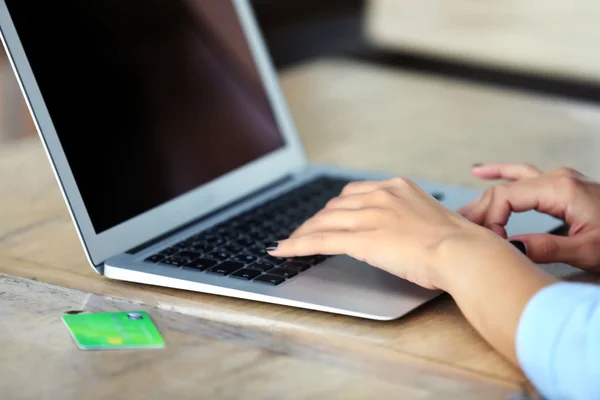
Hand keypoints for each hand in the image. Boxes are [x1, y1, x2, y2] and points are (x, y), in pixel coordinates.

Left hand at [268, 177, 505, 290]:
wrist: (463, 252)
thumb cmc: (456, 243)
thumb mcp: (430, 218)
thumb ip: (406, 218)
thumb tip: (396, 232)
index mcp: (397, 186)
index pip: (353, 194)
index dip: (334, 208)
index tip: (326, 217)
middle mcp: (380, 195)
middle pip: (334, 206)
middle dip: (316, 221)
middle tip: (304, 233)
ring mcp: (369, 216)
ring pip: (324, 222)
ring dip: (303, 233)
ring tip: (289, 244)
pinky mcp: (362, 239)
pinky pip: (320, 241)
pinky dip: (297, 245)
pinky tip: (282, 251)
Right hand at [459, 163, 599, 270]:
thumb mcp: (589, 251)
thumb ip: (546, 248)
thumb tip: (508, 247)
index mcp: (560, 189)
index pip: (506, 197)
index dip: (489, 218)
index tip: (488, 242)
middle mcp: (559, 178)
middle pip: (505, 187)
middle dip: (481, 208)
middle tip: (460, 227)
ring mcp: (562, 179)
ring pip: (513, 180)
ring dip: (488, 193)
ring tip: (463, 205)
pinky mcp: (565, 187)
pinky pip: (526, 177)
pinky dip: (504, 175)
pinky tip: (486, 172)